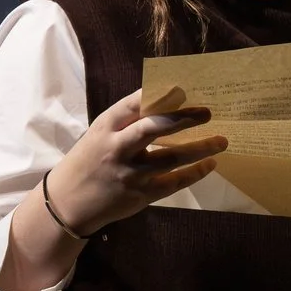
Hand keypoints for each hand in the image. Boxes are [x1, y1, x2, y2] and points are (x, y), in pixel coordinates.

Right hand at [45, 86, 226, 234]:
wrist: (68, 202)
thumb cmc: (90, 160)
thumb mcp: (101, 134)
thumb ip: (128, 121)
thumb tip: (168, 101)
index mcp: (106, 127)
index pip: (133, 104)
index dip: (159, 95)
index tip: (183, 88)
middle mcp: (118, 148)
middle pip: (154, 128)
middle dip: (183, 118)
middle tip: (208, 112)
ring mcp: (130, 173)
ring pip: (171, 157)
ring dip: (200, 148)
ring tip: (222, 140)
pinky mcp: (140, 194)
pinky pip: (174, 182)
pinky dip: (195, 173)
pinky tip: (210, 164)